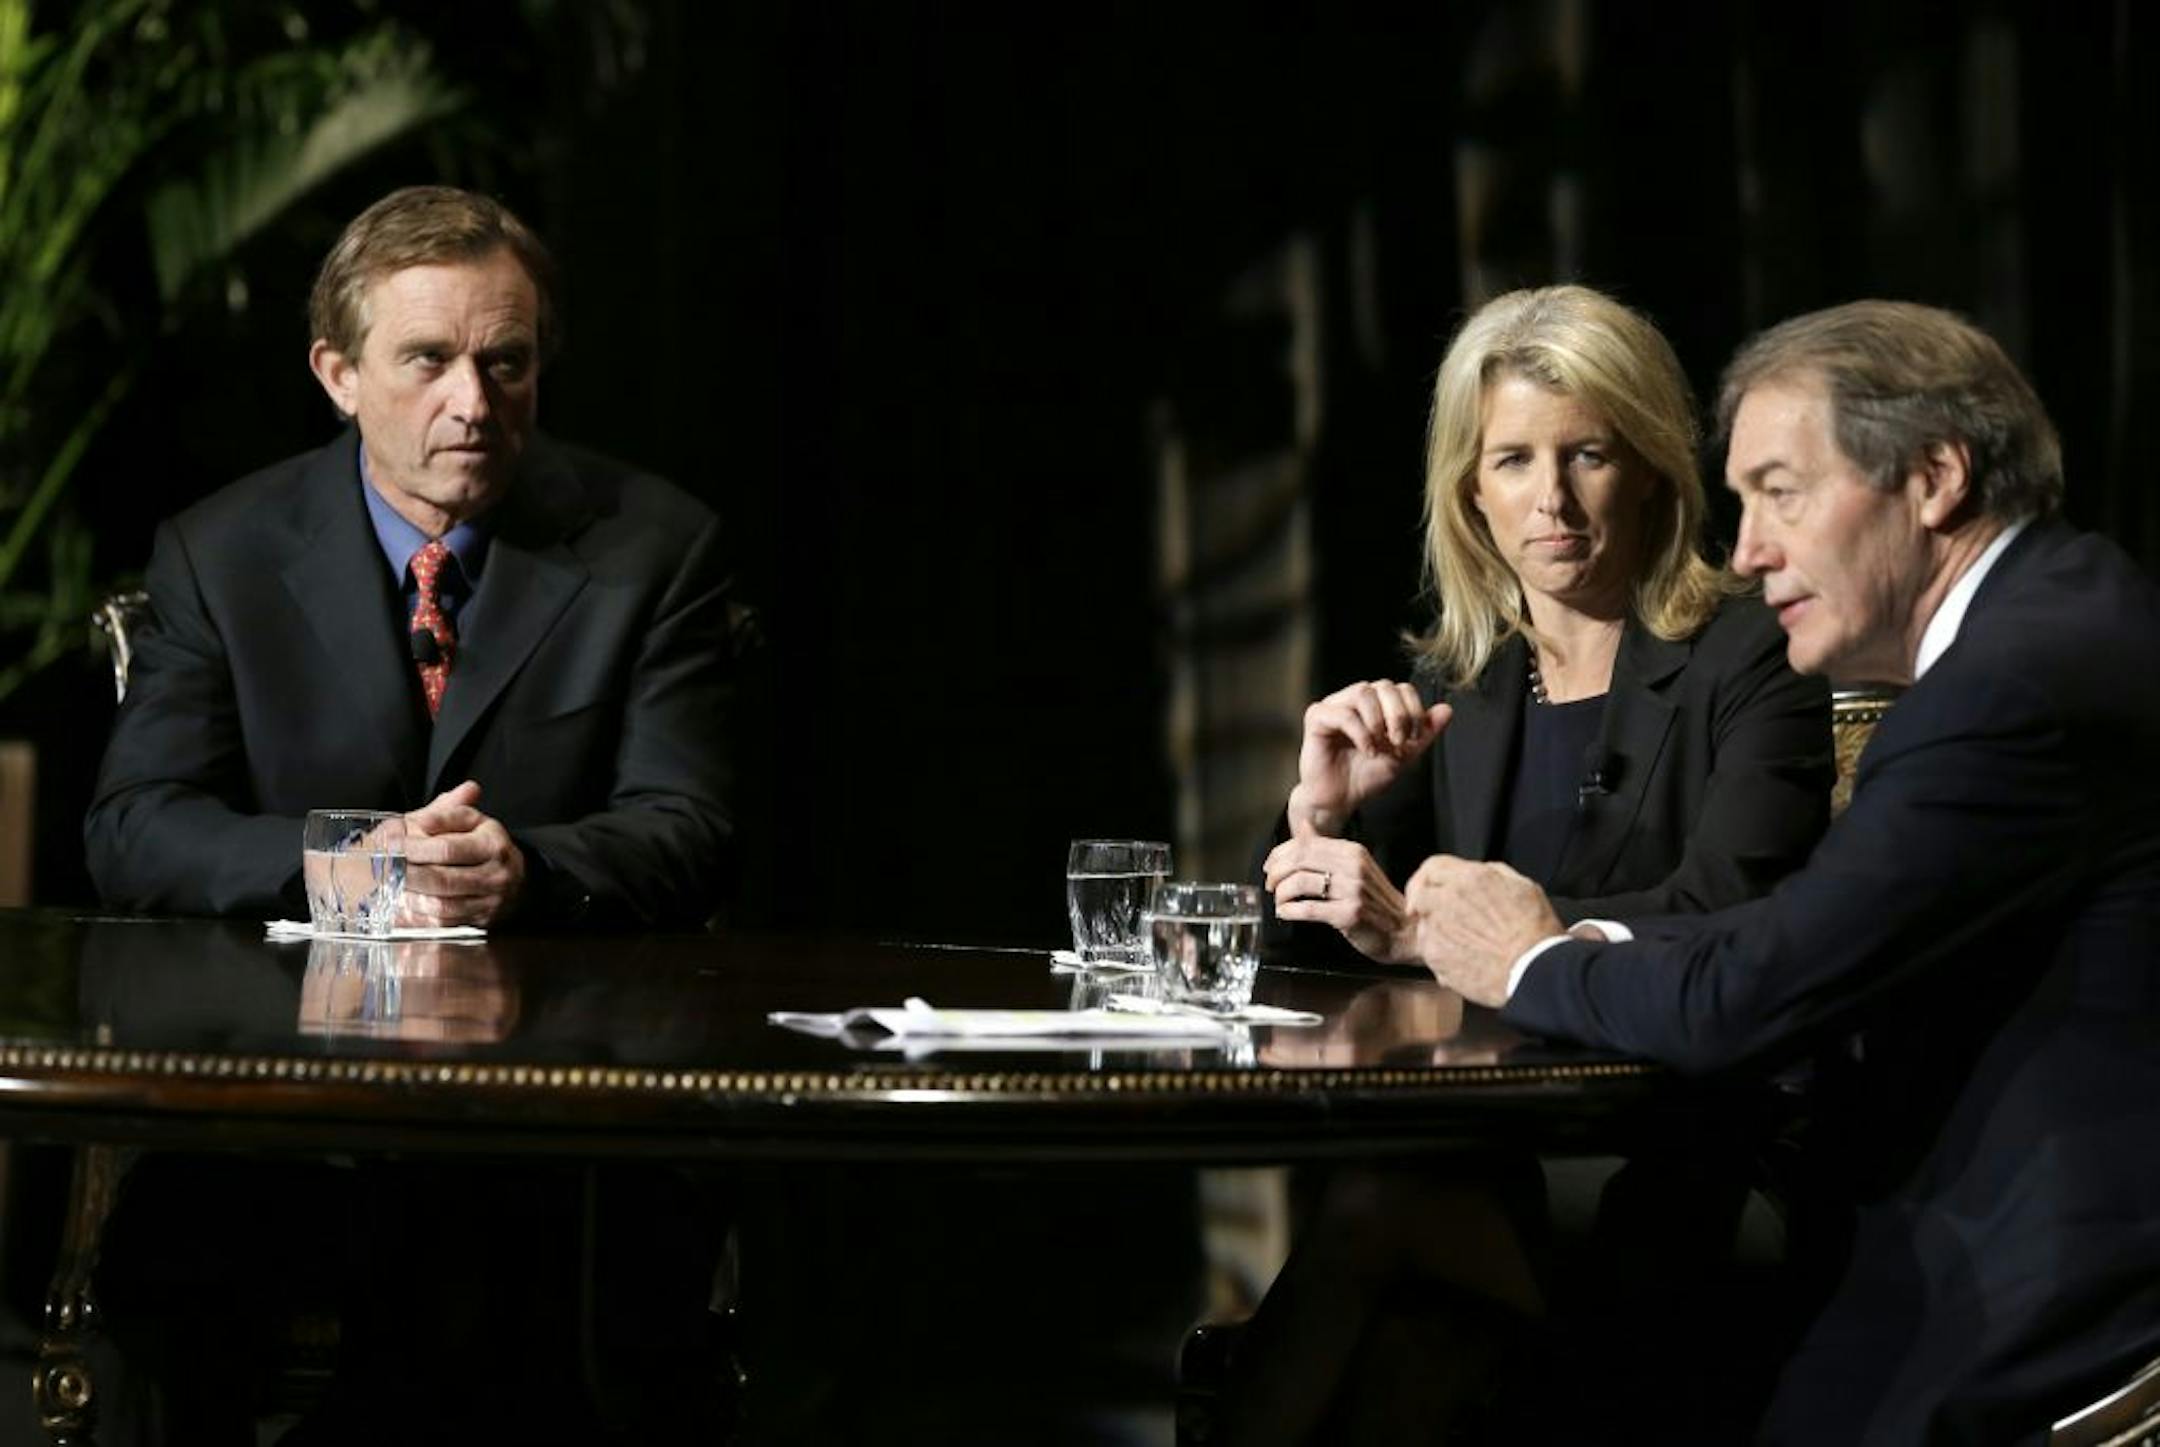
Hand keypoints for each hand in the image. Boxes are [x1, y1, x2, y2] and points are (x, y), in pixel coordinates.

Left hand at [401, 780, 526, 926]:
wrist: (515, 877)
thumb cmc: (485, 844)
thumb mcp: (471, 821)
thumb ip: (445, 812)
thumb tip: (420, 819)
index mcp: (493, 845)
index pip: (447, 848)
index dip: (414, 847)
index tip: (390, 843)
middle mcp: (496, 876)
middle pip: (442, 879)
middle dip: (407, 873)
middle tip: (383, 865)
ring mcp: (489, 903)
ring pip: (441, 905)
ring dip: (410, 895)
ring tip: (389, 883)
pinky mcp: (479, 921)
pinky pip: (444, 922)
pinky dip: (419, 913)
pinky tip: (402, 901)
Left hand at [1263, 837, 1417, 963]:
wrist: (1406, 930)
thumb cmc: (1377, 901)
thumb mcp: (1356, 867)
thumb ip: (1328, 849)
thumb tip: (1304, 827)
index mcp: (1353, 852)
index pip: (1306, 844)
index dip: (1280, 854)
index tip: (1270, 866)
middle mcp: (1353, 867)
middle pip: (1300, 860)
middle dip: (1277, 873)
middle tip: (1270, 885)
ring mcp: (1352, 891)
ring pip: (1301, 883)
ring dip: (1282, 893)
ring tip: (1279, 901)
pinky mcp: (1349, 915)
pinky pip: (1308, 909)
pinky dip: (1290, 911)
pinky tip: (1285, 913)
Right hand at [1287, 682, 1450, 837]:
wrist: (1340, 800)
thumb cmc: (1366, 777)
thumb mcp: (1404, 755)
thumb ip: (1424, 734)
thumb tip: (1447, 709)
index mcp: (1375, 704)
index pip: (1401, 688)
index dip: (1413, 709)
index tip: (1413, 739)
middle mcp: (1354, 699)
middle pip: (1384, 685)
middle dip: (1398, 715)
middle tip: (1399, 743)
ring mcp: (1334, 706)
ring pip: (1363, 692)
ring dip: (1378, 721)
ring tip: (1380, 746)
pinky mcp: (1316, 718)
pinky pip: (1343, 713)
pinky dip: (1361, 733)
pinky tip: (1367, 750)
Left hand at [1402, 856, 1562, 1006]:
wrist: (1532, 971)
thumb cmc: (1534, 932)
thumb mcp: (1522, 886)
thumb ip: (1491, 873)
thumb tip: (1477, 873)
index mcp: (1468, 879)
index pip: (1432, 866)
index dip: (1429, 877)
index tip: (1428, 887)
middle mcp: (1446, 901)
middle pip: (1419, 895)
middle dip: (1427, 904)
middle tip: (1443, 917)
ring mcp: (1437, 931)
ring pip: (1423, 925)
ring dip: (1436, 931)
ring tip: (1467, 944)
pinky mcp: (1435, 957)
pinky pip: (1429, 952)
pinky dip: (1441, 955)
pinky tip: (1466, 959)